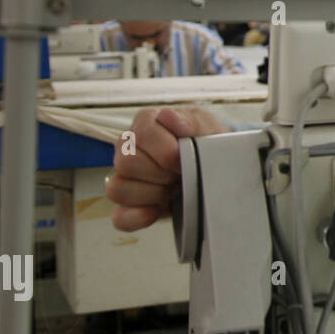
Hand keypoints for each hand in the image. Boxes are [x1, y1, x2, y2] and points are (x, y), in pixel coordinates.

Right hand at [107, 106, 227, 231]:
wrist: (216, 165)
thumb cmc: (208, 142)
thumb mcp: (207, 126)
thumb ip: (191, 120)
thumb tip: (168, 116)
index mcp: (146, 122)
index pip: (142, 135)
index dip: (167, 151)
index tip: (185, 157)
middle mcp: (128, 147)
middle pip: (126, 163)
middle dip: (161, 173)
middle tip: (181, 173)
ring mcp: (124, 177)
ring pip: (117, 189)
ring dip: (153, 194)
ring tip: (174, 188)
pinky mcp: (129, 205)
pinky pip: (120, 217)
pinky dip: (139, 217)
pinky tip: (159, 210)